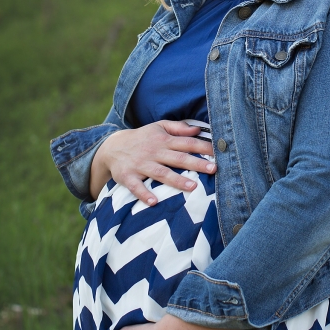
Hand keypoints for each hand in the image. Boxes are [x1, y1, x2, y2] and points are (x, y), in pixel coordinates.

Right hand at [89, 121, 215, 202]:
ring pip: (161, 173)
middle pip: (178, 158)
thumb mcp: (158, 127)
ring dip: (177, 180)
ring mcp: (141, 165)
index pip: (186, 143)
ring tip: (193, 187)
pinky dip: (144, 194)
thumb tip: (198, 130)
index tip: (218, 153)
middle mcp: (154, 152)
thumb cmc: (142, 138)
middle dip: (196, 164)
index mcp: (163, 140)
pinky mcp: (128, 176)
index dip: (202, 148)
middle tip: (213, 169)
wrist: (112, 147)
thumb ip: (178, 128)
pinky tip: (154, 202)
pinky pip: (136, 187)